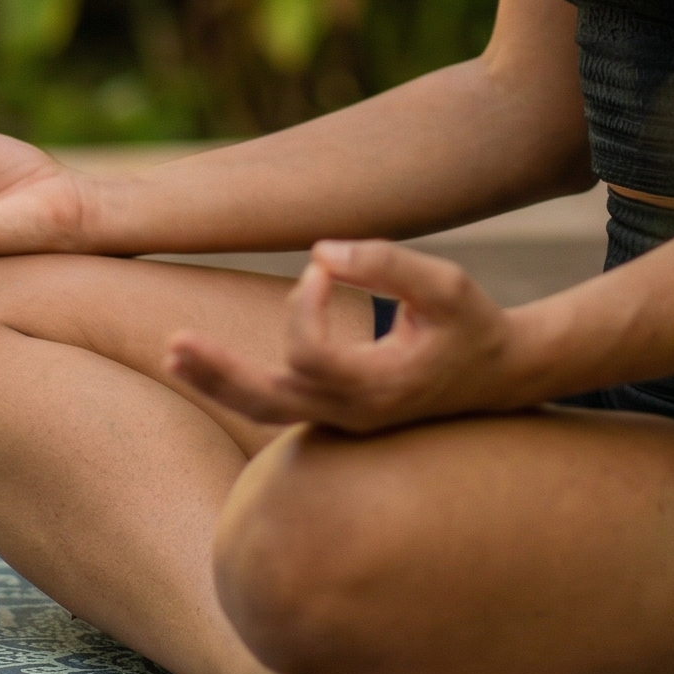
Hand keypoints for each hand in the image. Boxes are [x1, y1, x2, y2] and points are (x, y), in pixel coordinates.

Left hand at [167, 239, 522, 433]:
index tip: (324, 264)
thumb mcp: (445, 283)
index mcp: (379, 389)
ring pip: (266, 411)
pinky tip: (205, 364)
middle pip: (268, 401)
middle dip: (218, 370)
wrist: (502, 376)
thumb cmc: (473, 324)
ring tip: (172, 355)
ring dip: (218, 380)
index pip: (309, 353)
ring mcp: (344, 423)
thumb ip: (385, 262)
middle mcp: (354, 415)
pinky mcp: (338, 415)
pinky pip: (279, 408)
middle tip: (172, 344)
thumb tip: (320, 249)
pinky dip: (240, 386)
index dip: (305, 301)